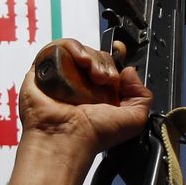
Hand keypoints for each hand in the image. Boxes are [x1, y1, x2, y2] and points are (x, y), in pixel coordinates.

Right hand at [18, 40, 151, 157]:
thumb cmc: (93, 134)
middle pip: (96, 55)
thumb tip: (130, 71)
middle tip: (105, 79)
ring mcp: (61, 76)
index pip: (109, 64)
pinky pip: (57, 48)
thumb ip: (143, 96)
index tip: (121, 51)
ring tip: (92, 72)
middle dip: (105, 63)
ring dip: (90, 55)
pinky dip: (71, 47)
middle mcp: (81, 84)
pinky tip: (80, 61)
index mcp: (100, 93)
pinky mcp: (43, 70)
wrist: (67, 137)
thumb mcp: (134, 120)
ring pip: (78, 50)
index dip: (117, 55)